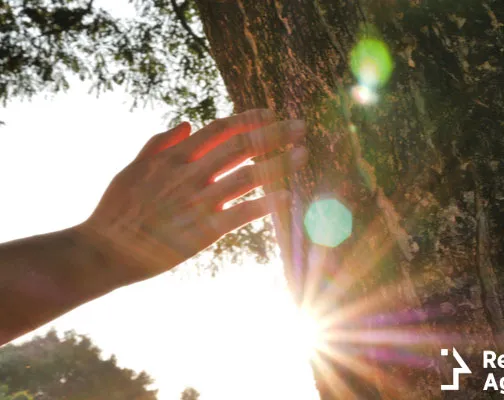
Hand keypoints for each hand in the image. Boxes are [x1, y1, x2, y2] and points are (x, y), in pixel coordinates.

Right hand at [77, 109, 306, 285]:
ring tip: (304, 154)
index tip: (270, 113)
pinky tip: (288, 196)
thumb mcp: (131, 168)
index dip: (248, 119)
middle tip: (300, 126)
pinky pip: (243, 213)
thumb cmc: (117, 210)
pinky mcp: (205, 231)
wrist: (105, 251)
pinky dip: (267, 203)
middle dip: (275, 134)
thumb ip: (158, 143)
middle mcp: (190, 174)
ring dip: (280, 164)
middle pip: (242, 147)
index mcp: (173, 157)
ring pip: (249, 176)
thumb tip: (186, 121)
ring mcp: (199, 202)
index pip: (220, 129)